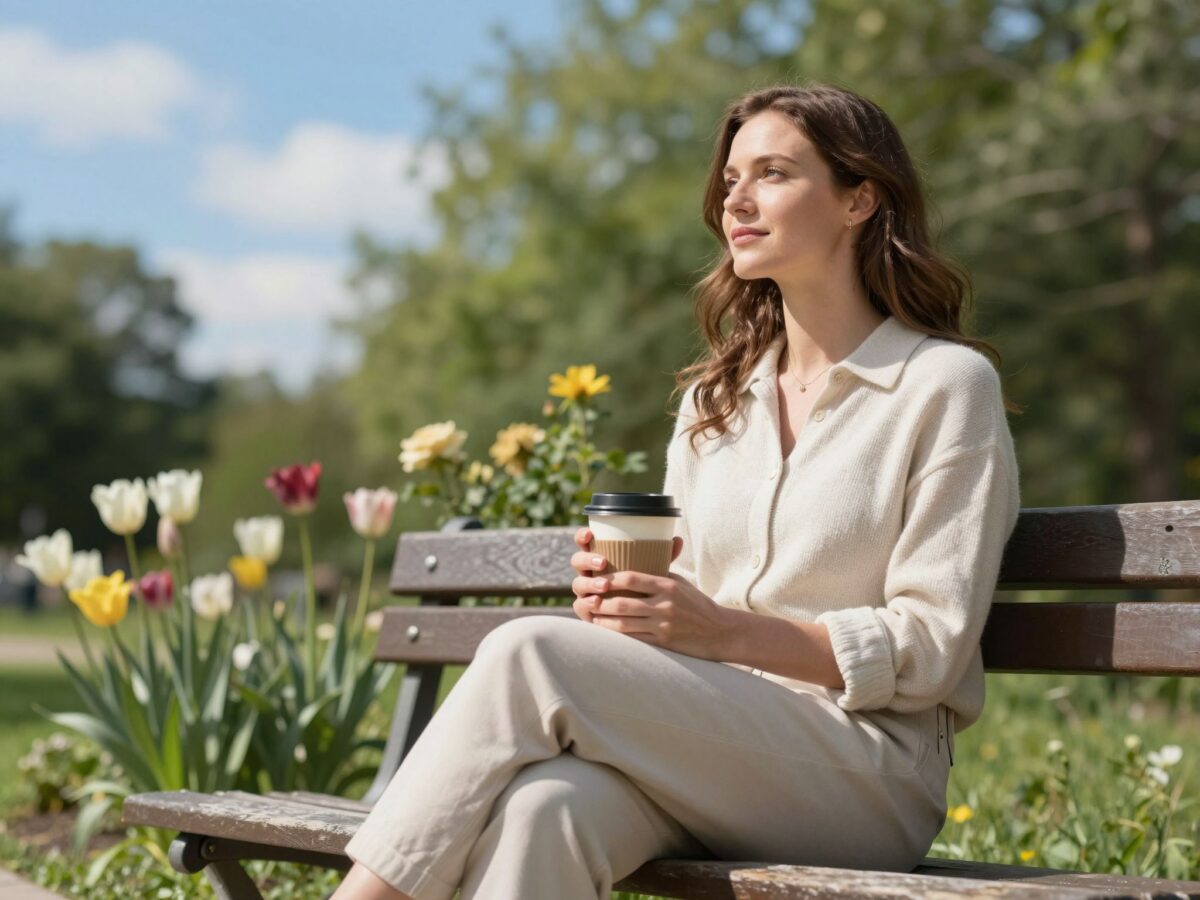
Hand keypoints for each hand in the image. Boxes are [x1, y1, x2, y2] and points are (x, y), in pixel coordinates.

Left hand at [569, 526, 732, 660]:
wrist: (720, 631)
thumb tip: (629, 566)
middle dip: (599, 602)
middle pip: (622, 603)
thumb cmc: (697, 604)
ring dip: (602, 620)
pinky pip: (633, 639)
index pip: (631, 578)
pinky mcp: (663, 643)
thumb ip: (656, 576)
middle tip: (586, 599)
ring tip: (590, 616)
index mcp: (667, 585)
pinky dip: (616, 635)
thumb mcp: (679, 584)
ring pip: (623, 624)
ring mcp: (663, 625)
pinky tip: (604, 631)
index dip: (609, 579)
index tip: (596, 578)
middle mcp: (664, 605)